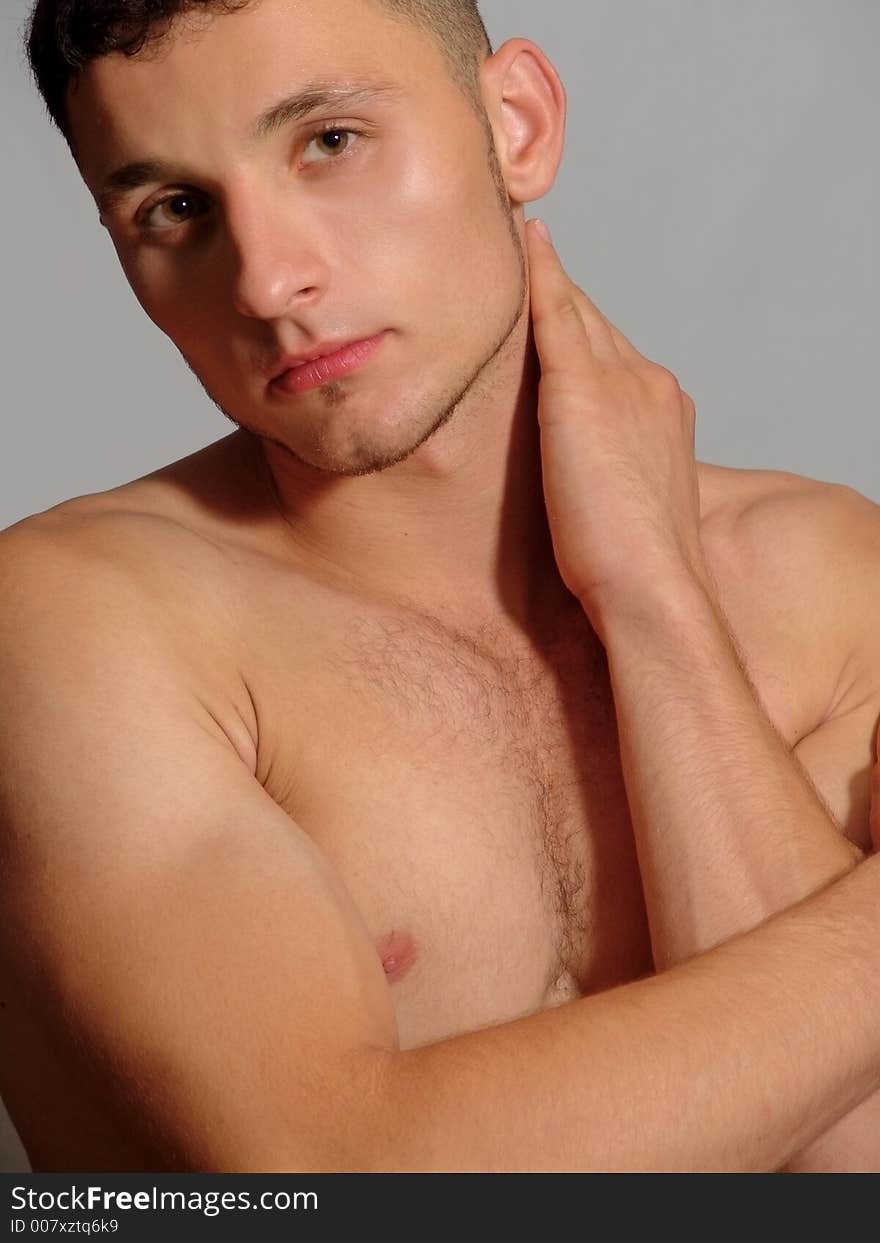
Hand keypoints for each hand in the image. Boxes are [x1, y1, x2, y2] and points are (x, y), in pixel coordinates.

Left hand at [526, 218, 709, 629]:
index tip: (559, 304)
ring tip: (515, 236)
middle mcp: (651, 385)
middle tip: (528, 248)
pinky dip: (541, 274)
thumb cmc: (633, 573)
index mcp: (663, 413)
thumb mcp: (624, 511)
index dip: (585, 328)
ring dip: (548, 275)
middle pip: (598, 323)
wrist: (653, 590)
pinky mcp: (582, 391)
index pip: (615, 353)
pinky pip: (556, 313)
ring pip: (578, 311)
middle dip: (564, 294)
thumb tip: (578, 492)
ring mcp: (621, 382)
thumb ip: (605, 479)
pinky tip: (524, 240)